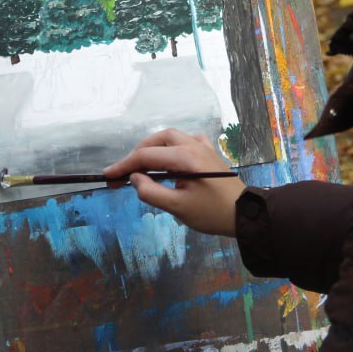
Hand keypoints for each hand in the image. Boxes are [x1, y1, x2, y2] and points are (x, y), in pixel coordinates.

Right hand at [103, 129, 244, 236]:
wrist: (244, 214)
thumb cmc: (212, 213)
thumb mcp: (178, 208)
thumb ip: (151, 192)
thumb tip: (134, 179)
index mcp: (184, 157)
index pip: (146, 156)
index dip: (124, 166)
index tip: (107, 176)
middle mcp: (193, 145)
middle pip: (157, 140)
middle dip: (137, 154)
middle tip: (124, 173)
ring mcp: (203, 146)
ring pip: (170, 137)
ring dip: (153, 148)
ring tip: (141, 167)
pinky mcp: (209, 153)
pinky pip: (185, 141)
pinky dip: (171, 147)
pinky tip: (168, 159)